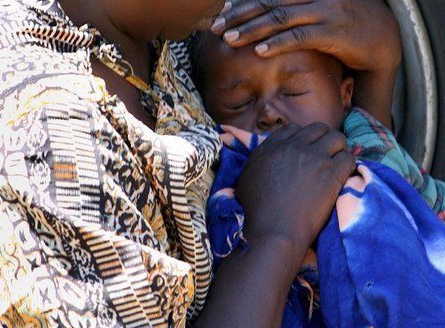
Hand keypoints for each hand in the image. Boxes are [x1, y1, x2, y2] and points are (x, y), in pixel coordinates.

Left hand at [211, 0, 399, 126]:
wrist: (383, 37)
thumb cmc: (344, 25)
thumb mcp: (318, 10)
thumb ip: (294, 11)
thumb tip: (265, 17)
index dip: (244, 1)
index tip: (222, 10)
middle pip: (269, 2)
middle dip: (240, 15)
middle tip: (216, 27)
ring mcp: (325, 11)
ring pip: (280, 19)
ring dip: (252, 29)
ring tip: (229, 39)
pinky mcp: (333, 31)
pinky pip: (300, 37)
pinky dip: (277, 44)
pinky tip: (259, 51)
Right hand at [235, 123, 354, 247]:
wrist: (273, 231)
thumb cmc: (255, 213)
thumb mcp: (246, 180)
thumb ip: (259, 164)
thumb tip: (266, 164)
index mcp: (270, 148)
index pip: (293, 129)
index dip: (303, 138)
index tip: (306, 151)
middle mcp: (292, 147)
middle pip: (318, 128)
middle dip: (324, 140)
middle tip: (325, 157)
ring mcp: (313, 158)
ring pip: (337, 138)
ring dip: (339, 149)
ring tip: (336, 165)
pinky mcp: (331, 173)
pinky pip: (349, 158)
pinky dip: (348, 165)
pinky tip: (342, 177)